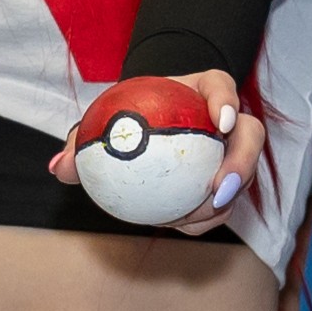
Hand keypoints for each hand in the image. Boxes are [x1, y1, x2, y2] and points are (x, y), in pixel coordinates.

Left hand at [48, 66, 262, 235]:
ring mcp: (231, 151)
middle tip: (220, 186)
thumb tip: (61, 168)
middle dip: (242, 160)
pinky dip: (206, 214)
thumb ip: (82, 140)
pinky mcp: (226, 179)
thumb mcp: (100, 122)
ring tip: (201, 214)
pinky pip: (223, 200)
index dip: (227, 100)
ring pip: (242, 174)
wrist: (143, 127)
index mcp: (202, 92)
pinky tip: (181, 223)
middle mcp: (226, 120)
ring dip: (227, 198)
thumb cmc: (123, 116)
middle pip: (250, 134)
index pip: (221, 87)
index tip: (220, 119)